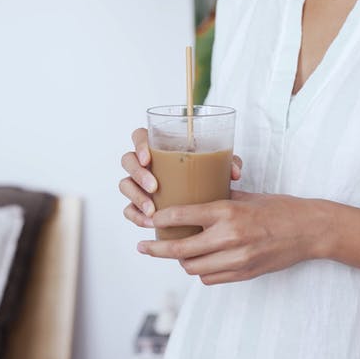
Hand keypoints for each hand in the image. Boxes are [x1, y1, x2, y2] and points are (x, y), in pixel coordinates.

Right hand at [119, 127, 242, 229]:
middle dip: (137, 174)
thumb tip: (234, 172)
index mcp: (159, 146)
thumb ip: (227, 162)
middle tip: (154, 187)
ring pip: (125, 184)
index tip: (148, 158)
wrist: (204, 198)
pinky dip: (136, 216)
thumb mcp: (217, 165)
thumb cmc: (206, 173)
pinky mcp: (138, 203)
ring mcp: (138, 183)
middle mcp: (145, 163)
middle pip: (128, 160)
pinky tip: (148, 222)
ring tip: (152, 210)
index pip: (140, 136)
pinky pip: (128, 208)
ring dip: (136, 197)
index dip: (139, 145)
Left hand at [137, 190, 318, 284]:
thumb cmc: (280, 208)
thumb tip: (193, 198)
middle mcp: (229, 237)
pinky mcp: (244, 274)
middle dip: (156, 249)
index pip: (183, 216)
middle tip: (143, 247)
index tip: (148, 220)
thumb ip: (219, 199)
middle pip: (180, 249)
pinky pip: (210, 278)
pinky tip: (201, 260)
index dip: (160, 219)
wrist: (309, 230)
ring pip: (193, 268)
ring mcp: (237, 259)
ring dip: (181, 260)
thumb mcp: (247, 197)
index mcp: (228, 212)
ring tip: (175, 252)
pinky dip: (202, 270)